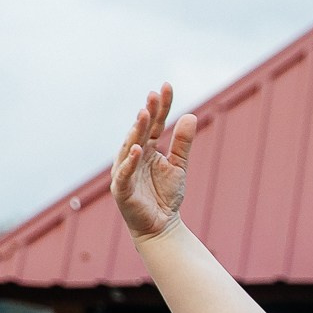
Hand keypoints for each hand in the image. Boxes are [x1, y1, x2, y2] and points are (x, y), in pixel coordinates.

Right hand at [111, 83, 195, 240]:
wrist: (161, 226)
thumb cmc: (166, 195)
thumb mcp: (178, 165)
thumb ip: (182, 142)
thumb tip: (191, 115)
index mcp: (146, 148)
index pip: (153, 123)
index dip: (160, 106)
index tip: (166, 86)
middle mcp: (132, 155)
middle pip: (140, 131)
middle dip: (147, 113)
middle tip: (154, 95)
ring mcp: (124, 171)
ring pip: (129, 147)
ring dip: (136, 131)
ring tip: (144, 114)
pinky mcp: (121, 189)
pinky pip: (125, 173)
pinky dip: (130, 162)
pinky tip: (137, 149)